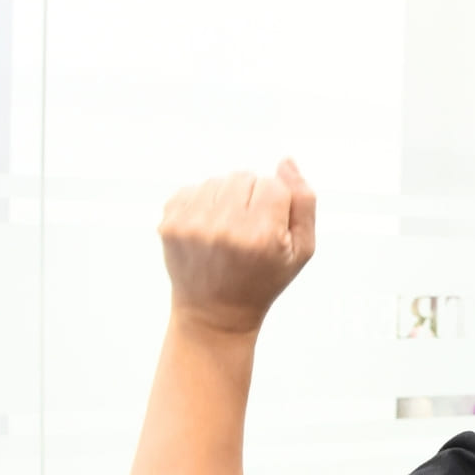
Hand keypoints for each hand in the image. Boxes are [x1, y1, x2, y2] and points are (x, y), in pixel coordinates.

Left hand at [158, 159, 315, 334]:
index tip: (270, 229)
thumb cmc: (263, 280)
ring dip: (226, 199)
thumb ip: (303, 202)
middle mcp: (224, 227)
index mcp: (260, 235)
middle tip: (249, 231)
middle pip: (244, 177)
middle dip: (251, 197)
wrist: (215, 313)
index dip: (276, 204)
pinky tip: (209, 231)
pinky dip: (204, 204)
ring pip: (219, 180)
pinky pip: (194, 188)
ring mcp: (192, 224)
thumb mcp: (301, 250)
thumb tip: (286, 162)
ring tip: (228, 232)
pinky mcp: (170, 222)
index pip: (274, 184)